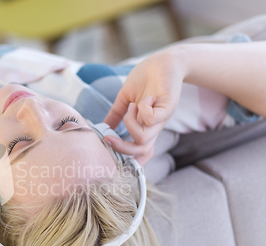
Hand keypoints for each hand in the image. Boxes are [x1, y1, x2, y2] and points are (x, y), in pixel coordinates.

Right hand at [103, 47, 185, 164]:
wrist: (163, 61)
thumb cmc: (145, 78)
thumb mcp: (125, 98)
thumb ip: (115, 114)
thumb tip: (103, 127)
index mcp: (144, 127)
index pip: (140, 153)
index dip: (127, 158)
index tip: (108, 145)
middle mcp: (153, 126)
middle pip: (140, 152)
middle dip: (120, 147)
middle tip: (108, 136)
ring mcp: (161, 118)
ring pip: (143, 138)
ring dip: (130, 123)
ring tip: (133, 105)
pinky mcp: (168, 107)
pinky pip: (152, 119)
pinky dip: (143, 110)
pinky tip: (146, 97)